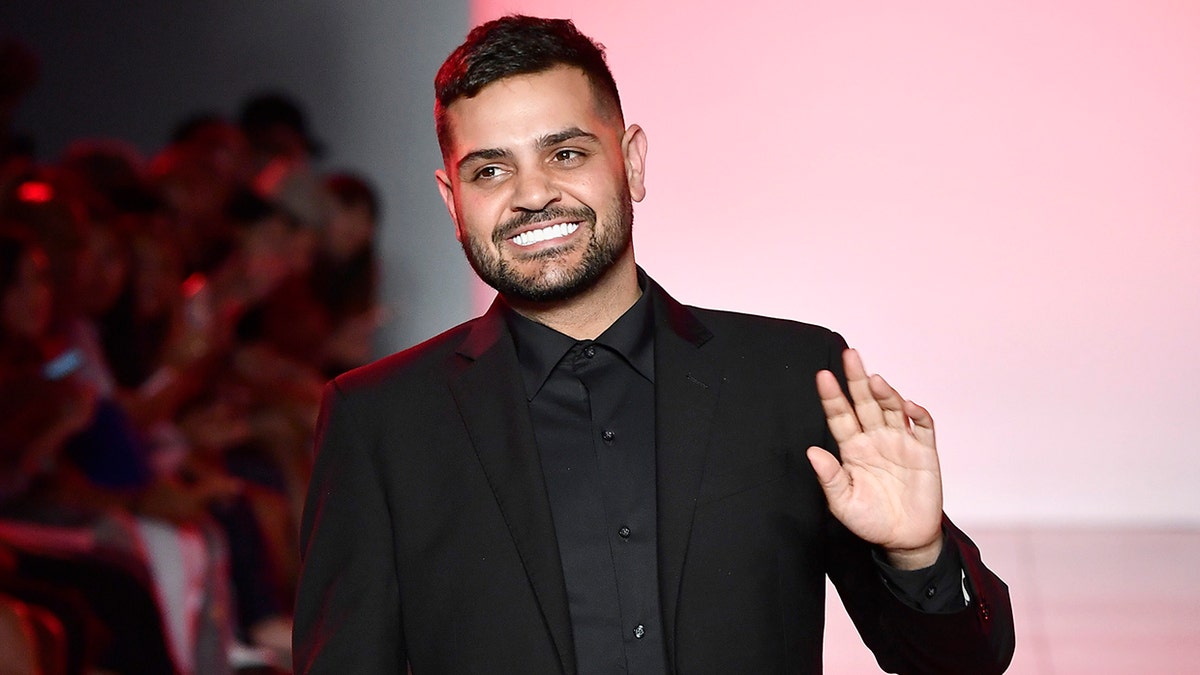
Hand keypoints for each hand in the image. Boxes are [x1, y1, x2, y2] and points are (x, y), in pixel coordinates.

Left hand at [806, 349, 943, 569]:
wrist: (904, 539)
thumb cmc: (870, 520)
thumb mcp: (843, 503)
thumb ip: (829, 478)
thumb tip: (812, 452)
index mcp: (853, 448)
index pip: (840, 416)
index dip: (832, 397)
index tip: (822, 377)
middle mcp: (876, 439)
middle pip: (865, 403)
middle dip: (857, 379)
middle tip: (850, 356)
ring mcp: (901, 443)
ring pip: (893, 409)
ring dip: (885, 393)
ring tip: (875, 380)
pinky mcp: (925, 452)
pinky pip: (923, 427)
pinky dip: (918, 414)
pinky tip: (909, 405)